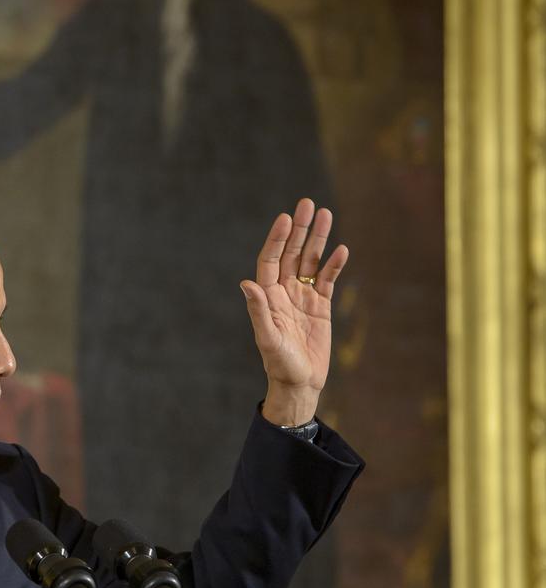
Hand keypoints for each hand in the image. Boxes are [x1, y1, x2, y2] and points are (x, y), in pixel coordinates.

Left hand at [240, 198, 348, 425]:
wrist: (300, 383)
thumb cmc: (279, 364)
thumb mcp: (268, 338)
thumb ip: (259, 310)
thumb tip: (245, 283)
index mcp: (268, 296)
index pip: (271, 259)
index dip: (277, 238)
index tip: (286, 218)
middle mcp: (283, 292)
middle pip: (291, 253)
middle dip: (300, 229)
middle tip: (308, 204)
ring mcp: (302, 297)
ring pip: (310, 261)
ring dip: (318, 239)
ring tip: (327, 214)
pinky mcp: (321, 306)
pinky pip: (327, 279)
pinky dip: (334, 265)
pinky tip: (342, 249)